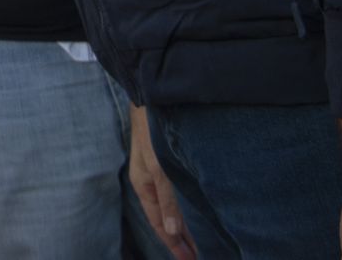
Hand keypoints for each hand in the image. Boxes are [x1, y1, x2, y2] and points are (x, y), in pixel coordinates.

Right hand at [128, 107, 196, 259]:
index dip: (173, 244)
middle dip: (179, 239)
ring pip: (171, 206)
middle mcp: (150, 182)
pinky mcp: (167, 162)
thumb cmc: (152, 131)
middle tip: (197, 257)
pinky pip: (176, 193)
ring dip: (183, 224)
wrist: (152, 97)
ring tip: (198, 242)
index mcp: (143, 186)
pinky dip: (185, 207)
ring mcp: (157, 172)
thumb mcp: (160, 168)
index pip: (159, 224)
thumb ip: (168, 200)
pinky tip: (195, 210)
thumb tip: (173, 233)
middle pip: (165, 218)